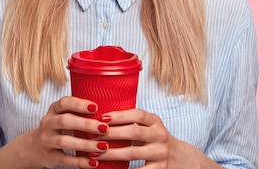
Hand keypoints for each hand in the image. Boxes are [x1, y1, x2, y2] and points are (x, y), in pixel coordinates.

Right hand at [23, 96, 111, 168]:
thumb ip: (78, 113)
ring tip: (103, 147)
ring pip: (65, 141)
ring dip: (86, 144)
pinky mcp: (49, 156)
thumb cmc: (58, 129)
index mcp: (54, 110)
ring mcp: (47, 140)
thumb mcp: (63, 116)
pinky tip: (94, 162)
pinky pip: (65, 159)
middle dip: (86, 125)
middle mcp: (48, 123)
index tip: (96, 107)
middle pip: (65, 121)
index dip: (79, 104)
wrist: (35, 147)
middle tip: (104, 128)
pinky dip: (81, 161)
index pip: (64, 103)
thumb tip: (108, 114)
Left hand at [97, 109, 216, 168]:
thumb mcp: (148, 126)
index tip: (101, 118)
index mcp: (155, 121)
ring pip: (132, 153)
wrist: (182, 158)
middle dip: (110, 134)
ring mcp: (160, 153)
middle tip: (91, 136)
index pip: (137, 114)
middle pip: (133, 132)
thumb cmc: (154, 139)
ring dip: (111, 154)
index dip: (119, 115)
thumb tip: (98, 118)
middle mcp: (160, 136)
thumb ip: (131, 121)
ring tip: (94, 155)